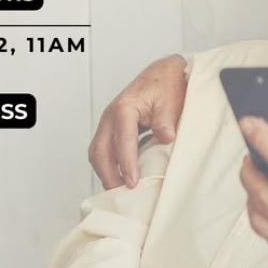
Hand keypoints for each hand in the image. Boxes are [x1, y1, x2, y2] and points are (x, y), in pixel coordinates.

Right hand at [89, 54, 187, 188]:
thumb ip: (166, 120)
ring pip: (97, 152)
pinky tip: (120, 177)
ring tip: (120, 190)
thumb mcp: (170, 101)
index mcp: (124, 108)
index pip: (122, 141)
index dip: (126, 164)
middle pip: (100, 150)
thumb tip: (166, 137)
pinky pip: (104, 149)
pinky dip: (108, 165)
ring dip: (105, 172)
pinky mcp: (112, 128)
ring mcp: (109, 122)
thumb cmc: (166, 86)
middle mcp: (111, 116)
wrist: (163, 74)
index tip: (133, 182)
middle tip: (122, 193)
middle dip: (108, 174)